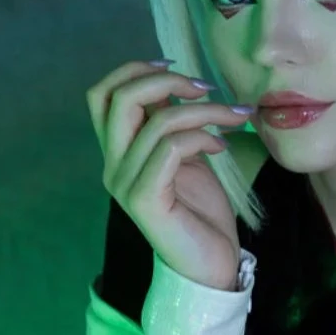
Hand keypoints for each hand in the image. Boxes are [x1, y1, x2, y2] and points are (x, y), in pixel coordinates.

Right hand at [85, 61, 254, 290]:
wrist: (210, 265)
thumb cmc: (201, 212)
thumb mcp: (186, 155)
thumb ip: (172, 123)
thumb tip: (178, 83)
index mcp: (118, 153)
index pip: (102, 95)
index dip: (134, 71)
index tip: (176, 69)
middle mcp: (113, 167)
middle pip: (119, 99)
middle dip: (166, 82)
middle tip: (205, 88)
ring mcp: (125, 184)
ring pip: (156, 122)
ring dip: (203, 110)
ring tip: (233, 118)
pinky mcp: (144, 200)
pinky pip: (171, 149)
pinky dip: (202, 136)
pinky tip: (222, 147)